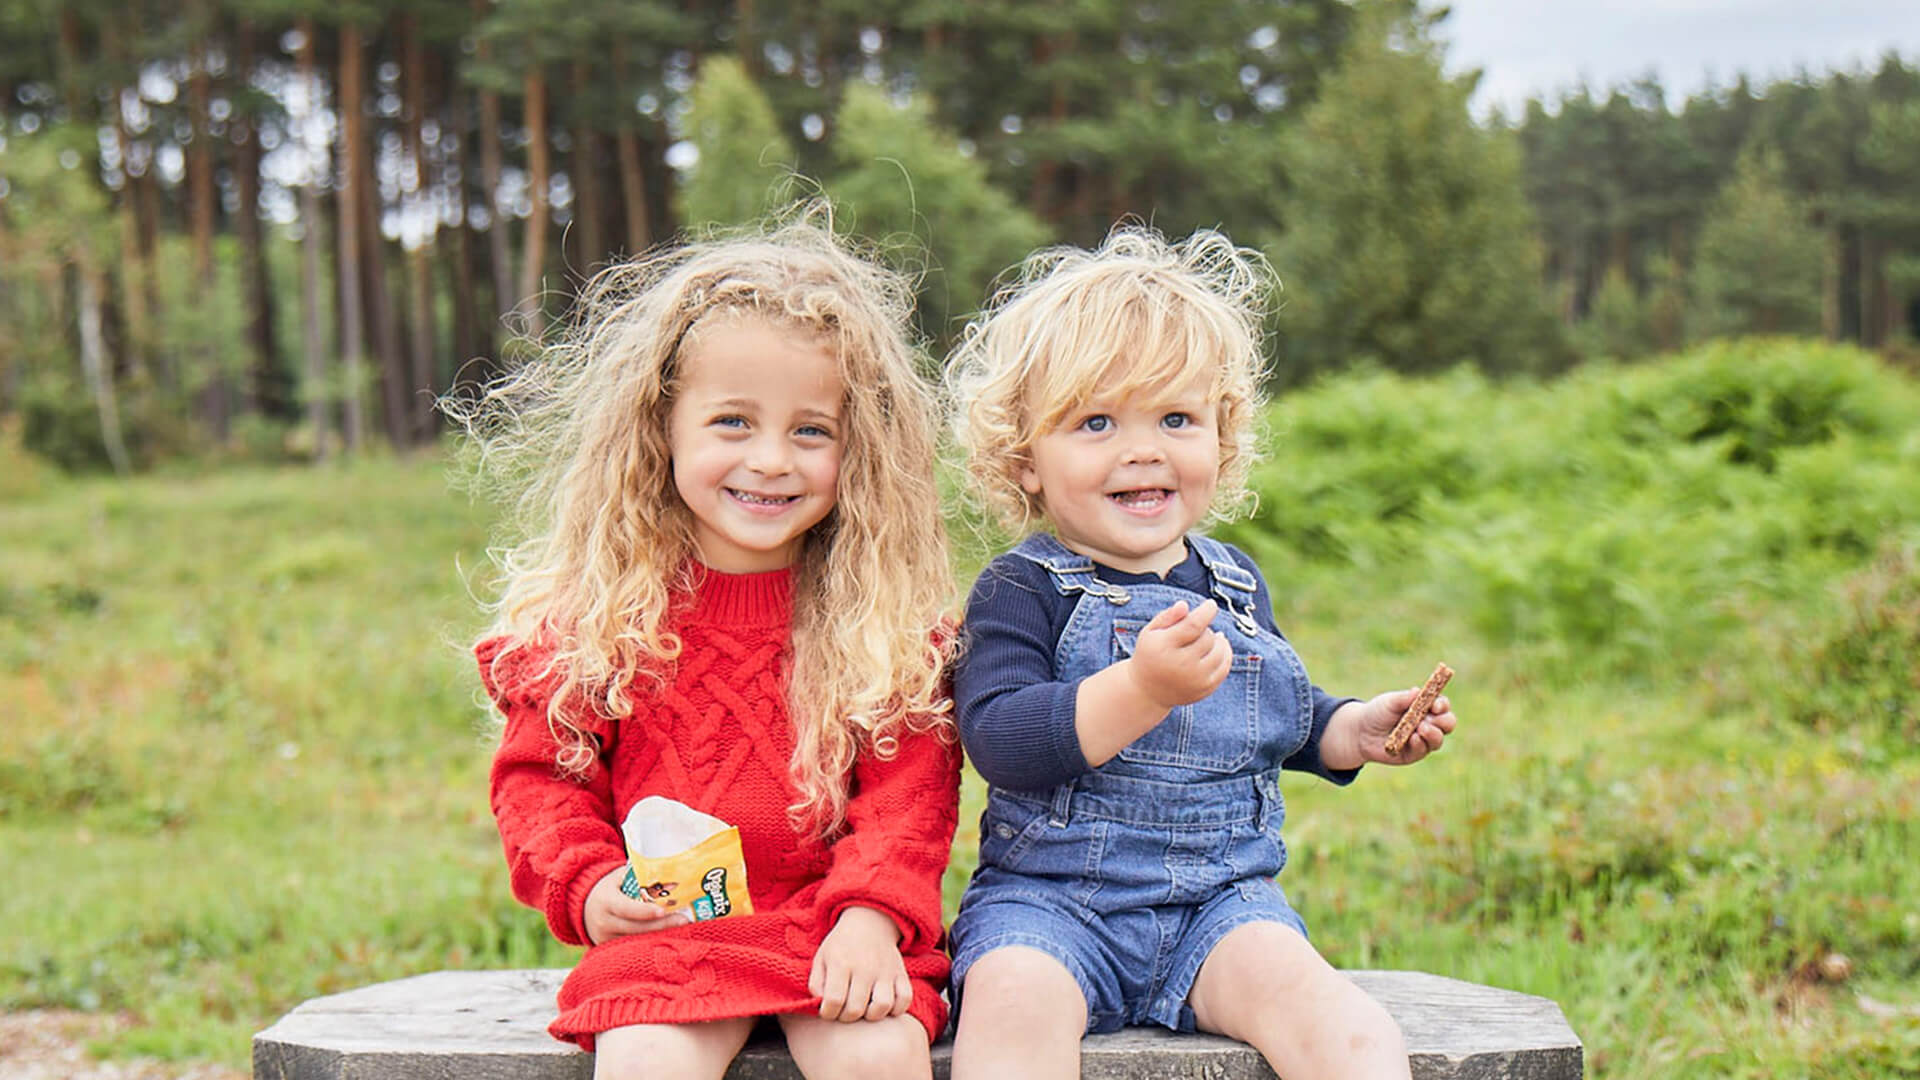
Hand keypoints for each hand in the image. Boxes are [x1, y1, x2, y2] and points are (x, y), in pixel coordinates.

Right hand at [583, 867, 690, 944]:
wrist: (584, 908)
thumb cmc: (609, 888)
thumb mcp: (617, 877)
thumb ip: (637, 874)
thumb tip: (665, 867)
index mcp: (606, 902)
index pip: (627, 909)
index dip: (645, 911)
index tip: (663, 910)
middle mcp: (604, 923)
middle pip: (636, 928)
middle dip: (661, 925)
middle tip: (684, 920)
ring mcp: (606, 939)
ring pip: (637, 940)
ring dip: (660, 935)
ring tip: (681, 927)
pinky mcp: (611, 949)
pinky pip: (633, 946)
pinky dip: (651, 941)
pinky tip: (669, 936)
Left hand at [810, 906, 911, 1021]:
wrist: (869, 923)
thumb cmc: (841, 946)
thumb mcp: (821, 959)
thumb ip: (816, 985)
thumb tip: (821, 1006)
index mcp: (841, 963)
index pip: (833, 1001)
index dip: (828, 1013)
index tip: (828, 1010)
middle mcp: (865, 967)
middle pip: (856, 1009)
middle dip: (846, 1017)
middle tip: (844, 1010)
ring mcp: (885, 971)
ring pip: (882, 1006)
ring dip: (871, 1015)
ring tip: (864, 1008)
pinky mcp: (901, 974)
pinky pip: (905, 999)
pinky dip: (897, 1008)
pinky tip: (884, 1005)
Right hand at [1124, 599, 1232, 709]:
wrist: (1148, 691)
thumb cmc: (1150, 655)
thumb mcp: (1150, 632)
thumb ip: (1167, 617)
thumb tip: (1184, 605)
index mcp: (1163, 647)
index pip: (1193, 625)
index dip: (1206, 612)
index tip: (1210, 605)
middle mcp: (1180, 665)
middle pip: (1207, 638)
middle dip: (1205, 629)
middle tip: (1196, 630)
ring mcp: (1194, 679)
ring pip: (1220, 652)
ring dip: (1217, 641)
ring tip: (1207, 638)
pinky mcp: (1205, 688)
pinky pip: (1225, 667)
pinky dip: (1225, 654)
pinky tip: (1218, 647)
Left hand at [1353, 686, 1456, 764]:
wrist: (1361, 732)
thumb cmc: (1378, 712)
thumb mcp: (1389, 702)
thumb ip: (1404, 698)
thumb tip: (1418, 691)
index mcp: (1425, 707)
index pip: (1442, 705)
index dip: (1442, 705)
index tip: (1436, 705)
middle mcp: (1428, 723)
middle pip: (1448, 723)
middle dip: (1443, 721)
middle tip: (1430, 719)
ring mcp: (1423, 740)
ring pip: (1438, 739)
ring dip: (1433, 733)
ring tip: (1420, 728)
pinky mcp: (1415, 753)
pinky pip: (1423, 750)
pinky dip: (1420, 744)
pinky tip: (1412, 739)